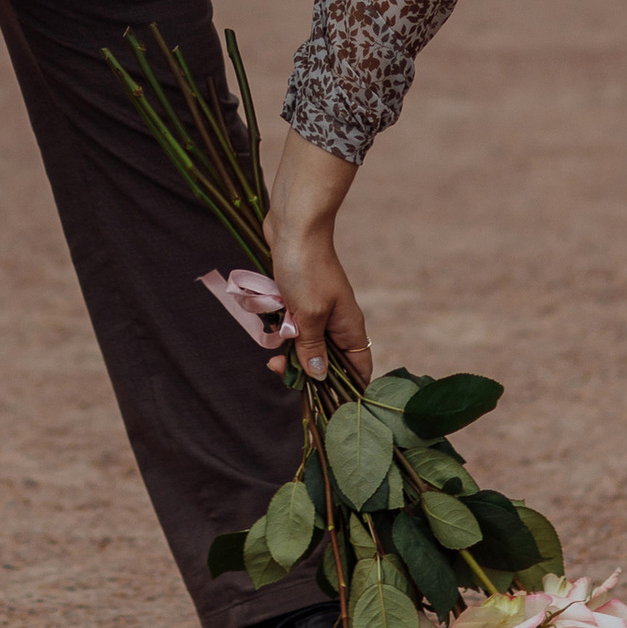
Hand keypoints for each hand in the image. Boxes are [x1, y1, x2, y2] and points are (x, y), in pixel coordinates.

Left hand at [265, 137, 369, 385]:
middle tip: (278, 367)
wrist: (293, 224)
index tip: (322, 403)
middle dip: (302, 369)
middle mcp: (336, 321)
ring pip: (304, 343)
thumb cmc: (306, 268)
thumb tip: (320, 377)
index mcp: (349, 327)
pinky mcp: (298, 298)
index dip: (345, 390)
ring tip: (270, 346)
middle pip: (326, 360)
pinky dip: (279, 326)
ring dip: (287, 346)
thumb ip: (312, 348)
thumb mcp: (308, 315)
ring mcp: (317, 309)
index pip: (358, 369)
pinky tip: (268, 321)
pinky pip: (290, 324)